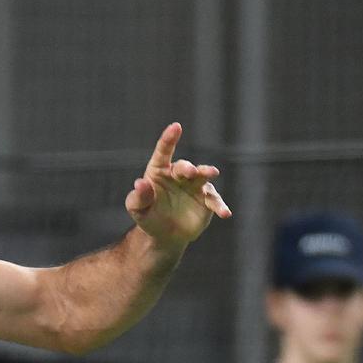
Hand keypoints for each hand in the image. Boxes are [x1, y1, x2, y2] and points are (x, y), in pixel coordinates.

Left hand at [125, 123, 231, 246]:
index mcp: (159, 171)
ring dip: (207, 172)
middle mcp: (179, 175)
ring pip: (203, 176)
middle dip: (188, 167)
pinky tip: (225, 213)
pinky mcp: (206, 200)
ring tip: (211, 173)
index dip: (169, 139)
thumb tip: (140, 183)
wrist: (164, 235)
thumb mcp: (138, 209)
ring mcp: (195, 186)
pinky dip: (220, 205)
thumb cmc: (148, 216)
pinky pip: (214, 200)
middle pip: (184, 166)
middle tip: (190, 172)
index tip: (176, 127)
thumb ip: (138, 197)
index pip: (163, 153)